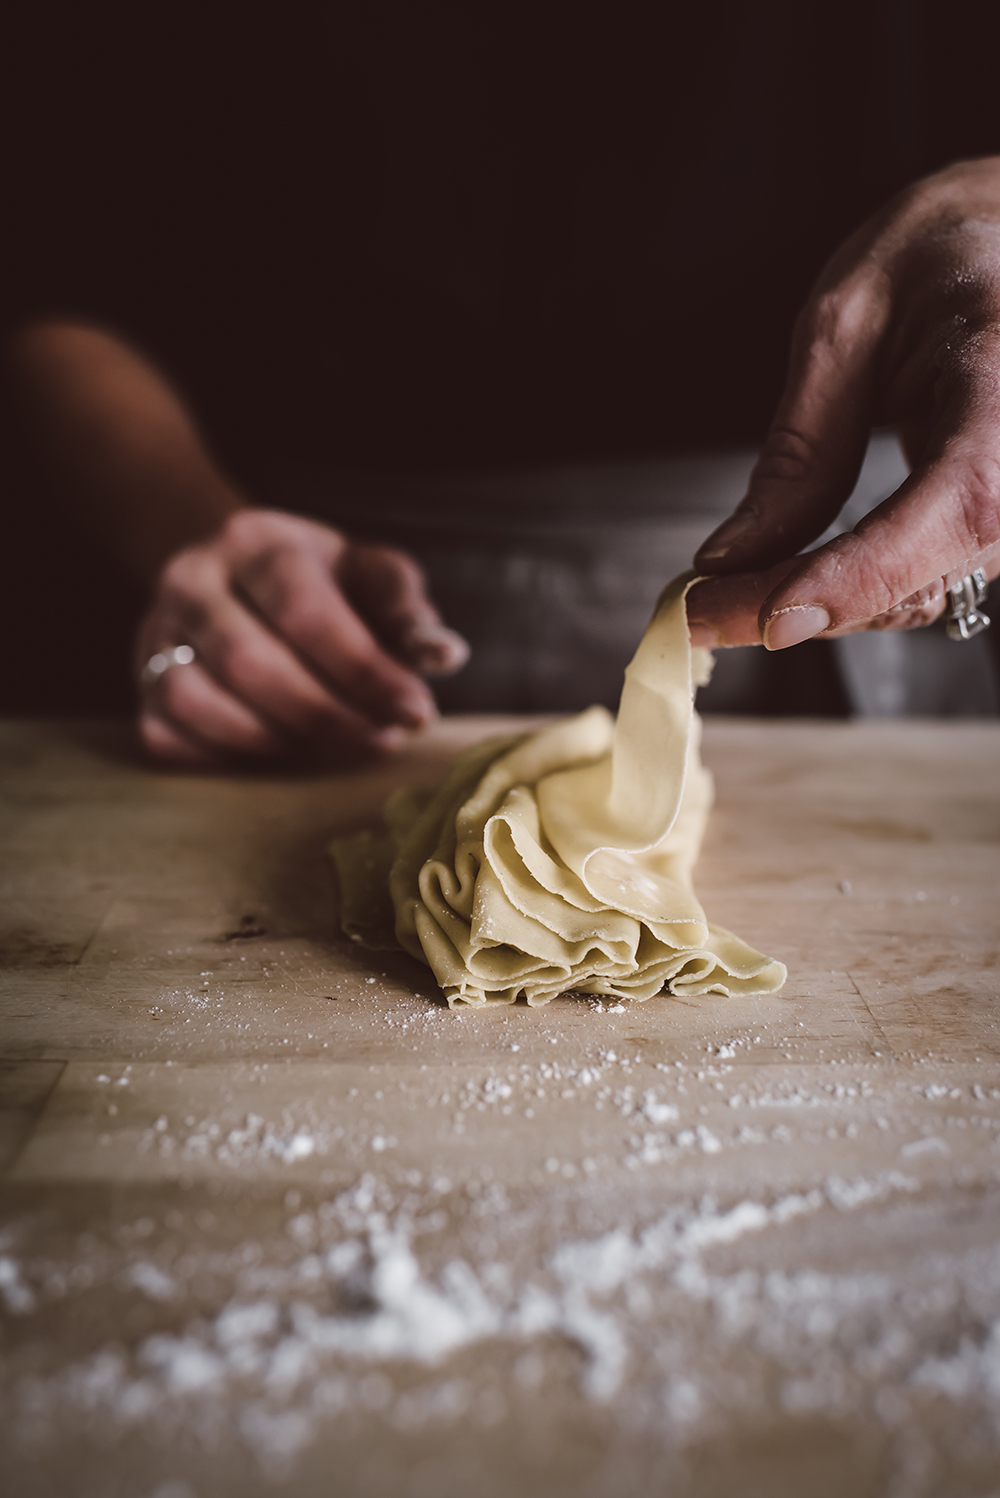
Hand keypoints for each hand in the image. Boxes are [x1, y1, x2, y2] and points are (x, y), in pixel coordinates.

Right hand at [136, 509, 468, 764]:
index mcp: (256, 541)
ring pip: (199, 701)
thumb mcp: (369, 575)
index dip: (365, 670)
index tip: (417, 711)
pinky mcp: (137, 682)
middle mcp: (191, 578)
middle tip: (382, 740)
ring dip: (277, 740)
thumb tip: (445, 656)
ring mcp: (154, 631)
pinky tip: (278, 751)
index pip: (306, 611)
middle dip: (328, 717)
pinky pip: (167, 735)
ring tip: (334, 745)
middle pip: (250, 663)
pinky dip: (224, 756)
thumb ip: (407, 612)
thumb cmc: (321, 582)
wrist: (233, 572)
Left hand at [688, 158, 999, 648]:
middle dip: (799, 602)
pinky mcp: (998, 525)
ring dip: (815, 606)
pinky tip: (778, 577)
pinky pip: (920, 581)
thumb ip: (800, 448)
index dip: (865, 572)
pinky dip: (844, 589)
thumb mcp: (847, 323)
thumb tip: (730, 558)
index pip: (963, 499)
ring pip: (918, 594)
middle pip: (926, 571)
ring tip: (721, 596)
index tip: (771, 617)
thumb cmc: (935, 257)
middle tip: (693, 610)